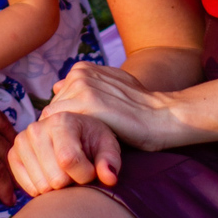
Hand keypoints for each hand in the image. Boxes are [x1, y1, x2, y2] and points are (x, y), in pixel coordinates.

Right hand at [8, 111, 120, 196]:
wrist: (73, 136)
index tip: (92, 171)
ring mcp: (22, 141)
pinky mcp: (13, 155)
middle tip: (76, 171)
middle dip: (71, 182)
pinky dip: (42, 189)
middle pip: (55, 178)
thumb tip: (109, 177)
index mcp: (61, 120)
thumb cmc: (92, 142)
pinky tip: (50, 175)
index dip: (85, 174)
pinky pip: (27, 187)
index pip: (68, 160)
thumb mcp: (108, 147)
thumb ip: (110, 161)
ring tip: (63, 171)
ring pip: (41, 185)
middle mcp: (37, 127)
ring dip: (56, 187)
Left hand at [42, 62, 171, 150]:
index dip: (68, 120)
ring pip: (54, 117)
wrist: (163, 116)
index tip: (82, 135)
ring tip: (82, 147)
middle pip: (54, 108)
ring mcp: (82, 86)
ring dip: (64, 135)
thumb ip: (86, 84)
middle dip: (64, 127)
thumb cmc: (140, 107)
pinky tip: (84, 147)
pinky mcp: (87, 102)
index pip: (57, 100)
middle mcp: (79, 74)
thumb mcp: (113, 85)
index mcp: (82, 69)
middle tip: (81, 145)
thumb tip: (55, 85)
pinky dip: (67, 139)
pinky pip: (60, 125)